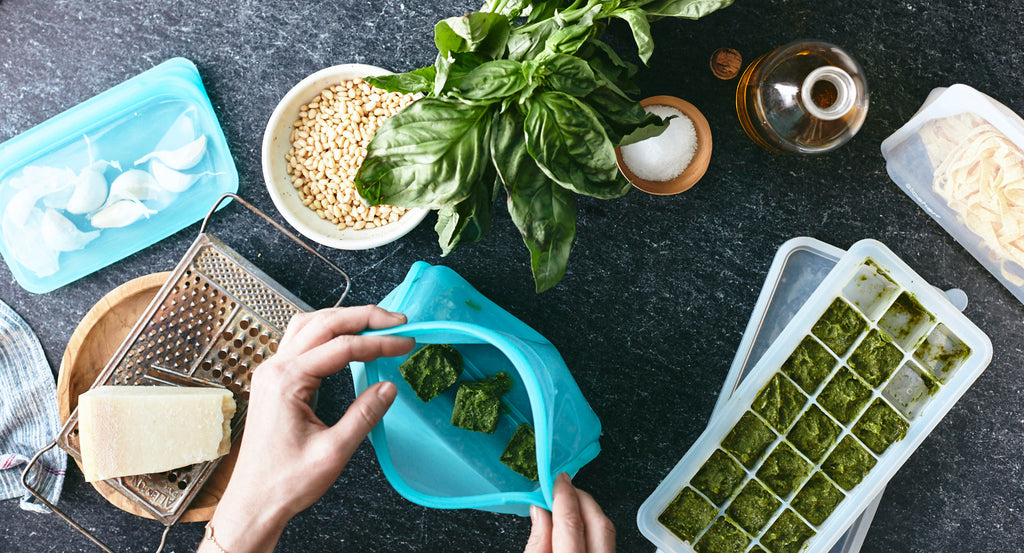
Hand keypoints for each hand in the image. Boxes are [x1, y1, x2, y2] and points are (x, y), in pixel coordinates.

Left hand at [198, 306, 413, 552]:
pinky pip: (300, 341)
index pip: (342, 347)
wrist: (253, 502)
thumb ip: (364, 415)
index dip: (379, 343)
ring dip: (344, 319)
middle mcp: (274, 369)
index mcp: (287, 381)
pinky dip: (327, 332)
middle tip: (397, 321)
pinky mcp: (274, 381)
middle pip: (324, 323)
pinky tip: (346, 339)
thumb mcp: (333, 451)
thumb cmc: (285, 482)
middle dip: (364, 317)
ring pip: (309, 325)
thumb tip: (389, 387)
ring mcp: (271, 372)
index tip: (406, 343)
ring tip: (375, 324)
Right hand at [524, 473, 615, 552]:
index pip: (571, 522)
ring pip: (607, 531)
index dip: (564, 496)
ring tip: (570, 504)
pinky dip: (593, 527)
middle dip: (582, 499)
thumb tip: (540, 511)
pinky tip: (579, 524)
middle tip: (565, 488)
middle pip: (599, 523)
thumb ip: (537, 542)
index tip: (559, 480)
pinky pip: (607, 542)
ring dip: (589, 512)